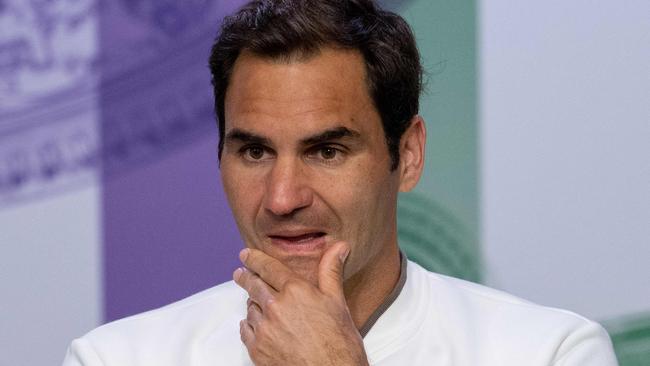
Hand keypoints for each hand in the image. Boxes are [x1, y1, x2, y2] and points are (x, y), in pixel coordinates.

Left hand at [233, 242, 368, 365]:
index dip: (255, 259)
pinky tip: (252, 325)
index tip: (246, 255)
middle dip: (245, 277)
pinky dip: (248, 325)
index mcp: (295, 291)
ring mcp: (264, 329)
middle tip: (240, 274)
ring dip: (252, 304)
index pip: (268, 267)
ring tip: (255, 303)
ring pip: (250, 309)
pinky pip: (245, 331)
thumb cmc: (338, 344)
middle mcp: (275, 307)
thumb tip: (339, 247)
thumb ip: (331, 272)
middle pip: (253, 286)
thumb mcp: (338, 302)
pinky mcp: (257, 349)